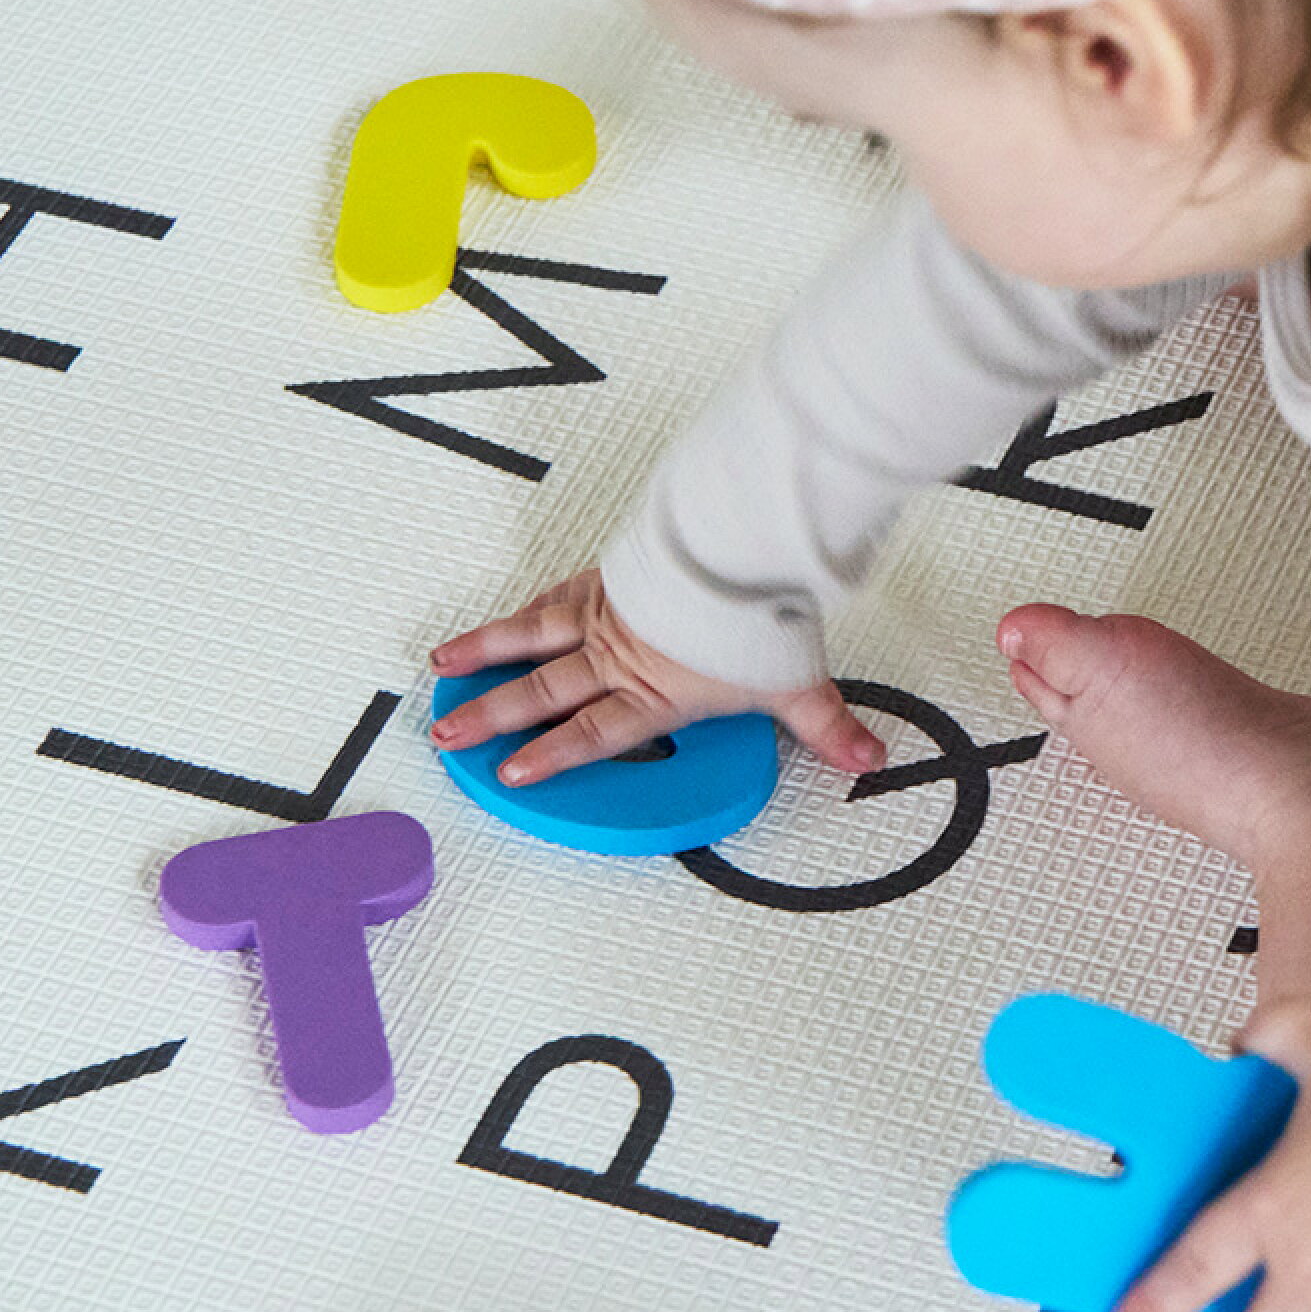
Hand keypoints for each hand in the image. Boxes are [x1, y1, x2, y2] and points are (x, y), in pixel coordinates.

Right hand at [428, 567, 886, 788]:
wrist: (737, 540)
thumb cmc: (758, 612)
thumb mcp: (797, 680)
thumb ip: (826, 727)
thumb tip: (867, 758)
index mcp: (655, 690)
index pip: (593, 732)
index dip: (550, 755)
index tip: (509, 771)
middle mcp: (619, 655)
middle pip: (543, 690)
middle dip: (491, 715)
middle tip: (446, 734)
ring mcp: (606, 611)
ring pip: (531, 636)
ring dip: (485, 653)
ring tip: (443, 668)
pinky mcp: (607, 576)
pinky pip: (551, 597)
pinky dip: (520, 611)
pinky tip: (501, 618)